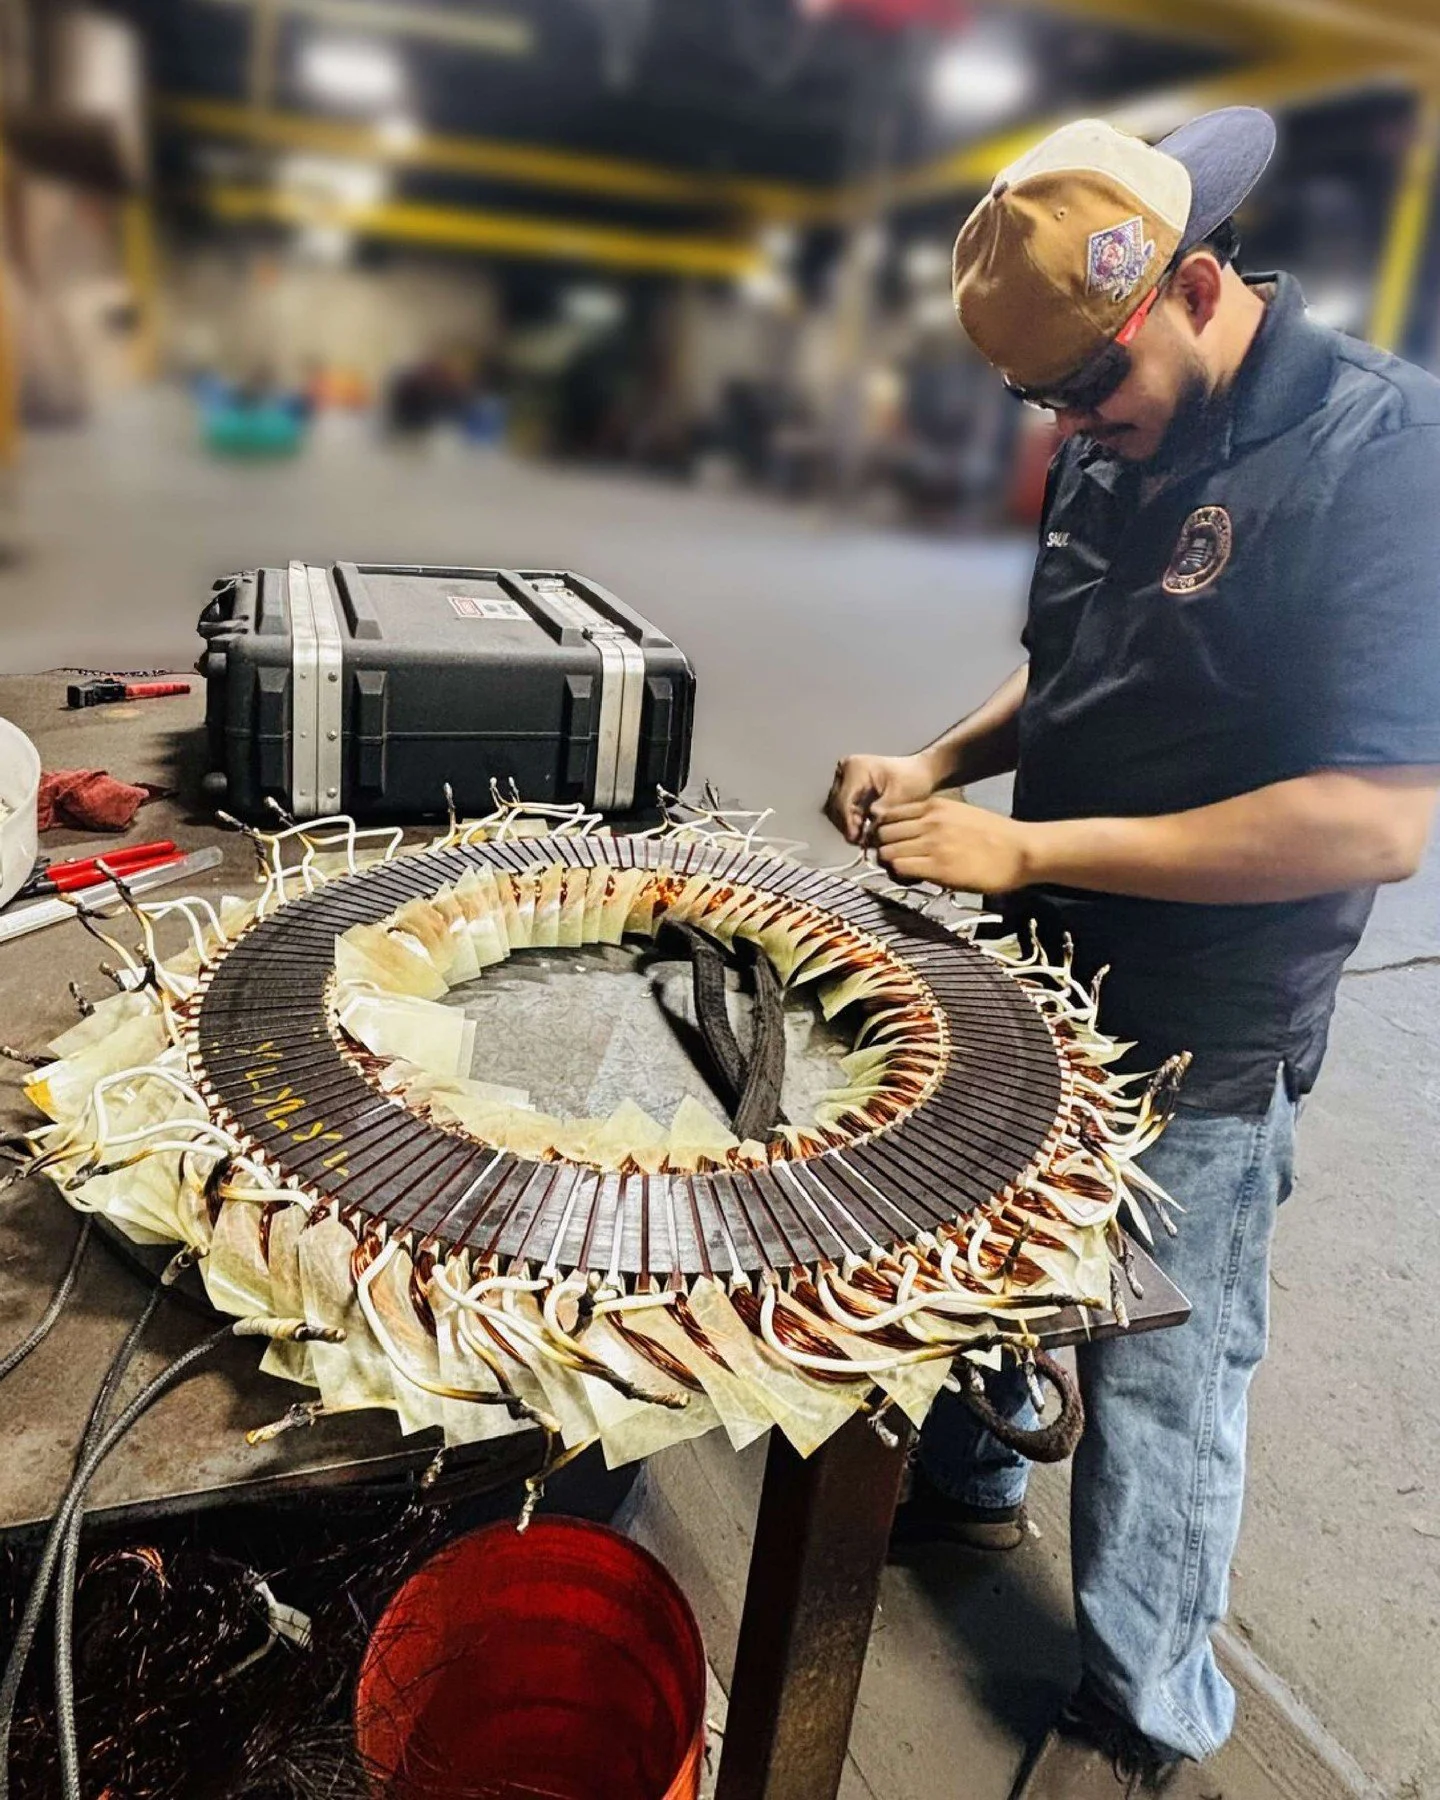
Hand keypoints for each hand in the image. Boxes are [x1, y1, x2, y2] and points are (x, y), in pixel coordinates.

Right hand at [825, 752, 935, 844]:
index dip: (848, 822)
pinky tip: (863, 828)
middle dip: (847, 824)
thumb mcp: (899, 797)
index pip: (844, 800)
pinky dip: (851, 819)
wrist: (919, 771)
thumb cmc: (913, 779)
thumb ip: (881, 813)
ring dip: (848, 823)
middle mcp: (845, 770)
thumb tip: (866, 830)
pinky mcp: (848, 785)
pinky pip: (843, 807)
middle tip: (861, 840)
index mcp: (856, 767)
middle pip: (836, 805)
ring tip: (863, 836)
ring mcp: (845, 777)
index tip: (856, 838)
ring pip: (837, 808)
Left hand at [872, 794, 1035, 892]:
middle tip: (894, 858)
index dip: (885, 830)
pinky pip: (900, 868)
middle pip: (883, 833)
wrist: (1021, 851)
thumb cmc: (995, 835)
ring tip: (903, 869)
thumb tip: (912, 831)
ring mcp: (932, 844)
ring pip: (887, 851)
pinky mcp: (938, 867)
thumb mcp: (961, 814)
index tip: (891, 841)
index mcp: (934, 806)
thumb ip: (934, 819)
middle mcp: (929, 822)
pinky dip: (900, 874)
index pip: (889, 814)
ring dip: (890, 862)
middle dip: (883, 846)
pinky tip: (913, 877)